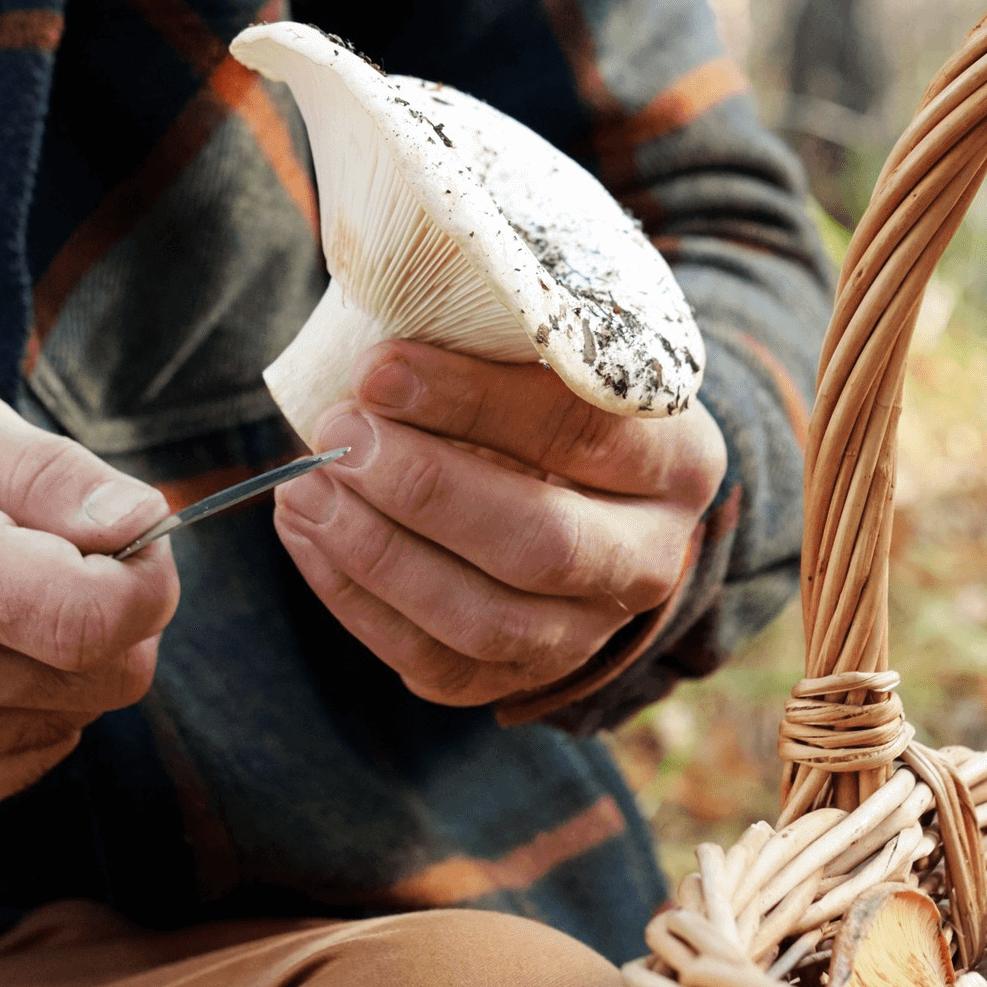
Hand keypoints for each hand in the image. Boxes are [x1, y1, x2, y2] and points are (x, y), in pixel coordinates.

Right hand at [0, 382, 177, 826]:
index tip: (129, 547)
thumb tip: (143, 524)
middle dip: (115, 619)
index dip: (147, 582)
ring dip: (65, 664)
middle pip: (108, 676)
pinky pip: (36, 757)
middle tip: (56, 568)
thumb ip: (54, 471)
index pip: (91, 617)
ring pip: (79, 719)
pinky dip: (28, 711)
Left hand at [272, 339, 724, 708]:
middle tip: (341, 434)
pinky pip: (436, 663)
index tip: (378, 368)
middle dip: (425, 490)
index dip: (473, 402)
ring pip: (487, 621)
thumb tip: (379, 311)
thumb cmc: (549, 391)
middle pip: (542, 543)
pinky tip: (306, 533)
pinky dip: (355, 603)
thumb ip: (495, 335)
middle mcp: (651, 557)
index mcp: (680, 460)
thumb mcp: (552, 350)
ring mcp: (590, 631)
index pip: (582, 432)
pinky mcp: (521, 675)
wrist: (590, 486)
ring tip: (308, 487)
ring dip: (380, 555)